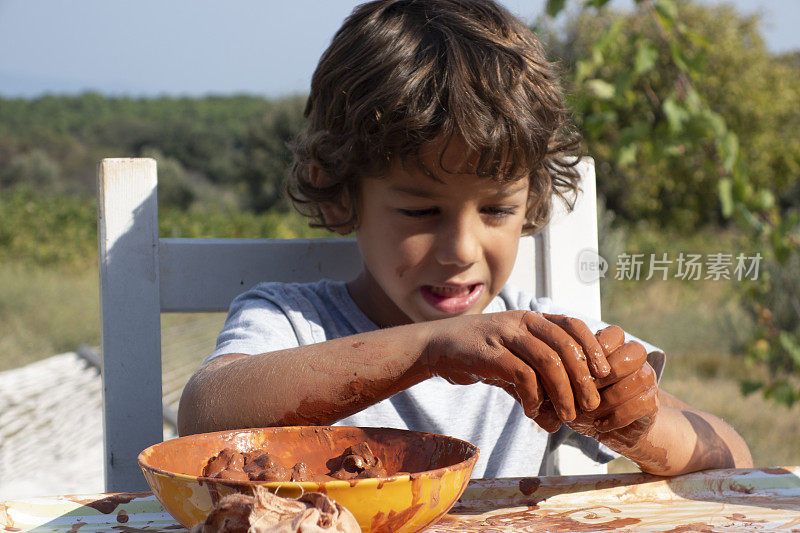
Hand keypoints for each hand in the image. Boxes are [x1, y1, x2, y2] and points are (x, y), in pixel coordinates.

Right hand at [423, 311, 610, 421]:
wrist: (437, 346)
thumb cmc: (479, 355)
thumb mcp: (512, 363)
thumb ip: (536, 386)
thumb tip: (555, 423)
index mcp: (532, 318)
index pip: (573, 325)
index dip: (592, 348)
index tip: (603, 375)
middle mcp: (522, 322)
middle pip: (566, 345)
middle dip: (583, 378)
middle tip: (591, 405)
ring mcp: (505, 335)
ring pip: (548, 360)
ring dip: (563, 392)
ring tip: (567, 416)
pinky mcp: (489, 354)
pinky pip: (522, 375)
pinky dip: (533, 397)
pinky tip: (532, 413)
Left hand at [566, 326, 658, 446]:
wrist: (608, 430)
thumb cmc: (581, 403)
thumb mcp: (566, 389)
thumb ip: (558, 378)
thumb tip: (546, 374)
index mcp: (613, 348)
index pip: (614, 334)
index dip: (597, 349)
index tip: (578, 367)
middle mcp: (634, 361)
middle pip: (634, 351)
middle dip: (608, 372)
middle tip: (586, 390)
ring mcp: (647, 381)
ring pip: (641, 377)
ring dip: (610, 397)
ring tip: (590, 412)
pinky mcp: (652, 404)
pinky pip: (643, 404)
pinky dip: (617, 417)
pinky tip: (600, 425)